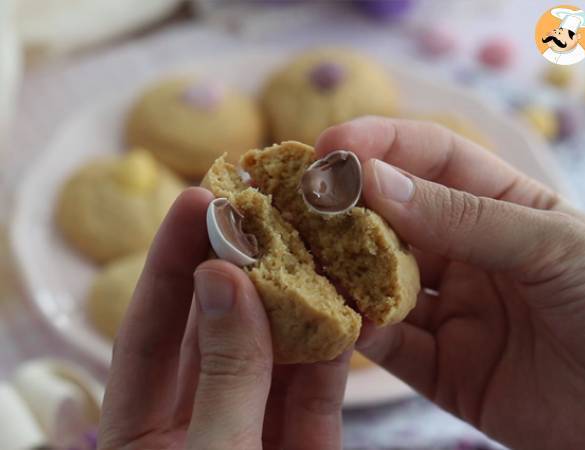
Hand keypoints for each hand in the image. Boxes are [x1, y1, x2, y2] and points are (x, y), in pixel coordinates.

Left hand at [98, 188, 351, 449]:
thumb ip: (225, 374)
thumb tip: (223, 277)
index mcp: (144, 425)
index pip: (149, 327)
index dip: (169, 259)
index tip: (196, 200)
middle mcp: (196, 416)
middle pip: (215, 326)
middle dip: (238, 265)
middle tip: (261, 206)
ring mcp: (254, 427)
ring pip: (272, 350)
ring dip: (295, 300)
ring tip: (314, 241)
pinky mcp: (305, 441)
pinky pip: (317, 389)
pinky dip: (334, 350)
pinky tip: (349, 310)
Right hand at [317, 117, 584, 449]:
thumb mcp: (548, 245)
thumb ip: (461, 216)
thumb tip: (375, 180)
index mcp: (503, 208)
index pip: (433, 159)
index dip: (382, 144)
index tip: (332, 147)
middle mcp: (469, 255)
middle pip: (396, 221)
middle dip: (350, 210)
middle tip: (306, 204)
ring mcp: (453, 311)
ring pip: (383, 284)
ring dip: (346, 274)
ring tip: (310, 262)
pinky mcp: (442, 369)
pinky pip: (391, 347)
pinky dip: (363, 335)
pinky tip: (344, 323)